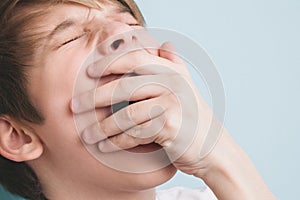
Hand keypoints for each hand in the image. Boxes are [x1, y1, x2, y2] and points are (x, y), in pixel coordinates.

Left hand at [72, 42, 275, 199]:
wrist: (213, 148)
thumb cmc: (192, 118)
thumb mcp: (185, 88)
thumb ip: (173, 65)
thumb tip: (166, 43)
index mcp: (171, 71)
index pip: (134, 58)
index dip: (109, 61)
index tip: (89, 72)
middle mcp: (172, 83)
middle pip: (124, 87)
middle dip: (95, 97)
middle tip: (74, 107)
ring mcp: (172, 104)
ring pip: (126, 114)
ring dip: (103, 127)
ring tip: (86, 135)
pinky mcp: (170, 126)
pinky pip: (135, 133)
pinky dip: (117, 142)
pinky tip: (105, 146)